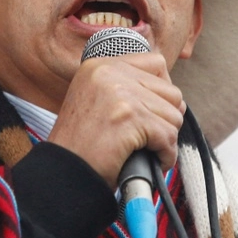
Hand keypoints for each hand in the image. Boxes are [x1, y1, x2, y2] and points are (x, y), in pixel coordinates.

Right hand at [48, 52, 185, 188]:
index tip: (151, 113)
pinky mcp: (129, 117)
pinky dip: (166, 155)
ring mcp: (119, 93)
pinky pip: (169, 136)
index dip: (162, 92)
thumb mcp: (96, 102)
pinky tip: (152, 161)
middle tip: (148, 138)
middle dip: (166, 119)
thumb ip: (128, 90)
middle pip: (171, 91)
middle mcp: (108, 73)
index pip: (156, 63)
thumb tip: (176, 100)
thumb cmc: (81, 146)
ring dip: (166, 139)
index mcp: (99, 65)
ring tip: (146, 150)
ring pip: (174, 115)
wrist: (61, 174)